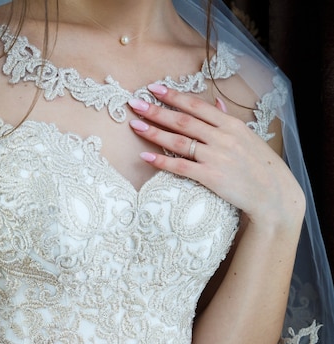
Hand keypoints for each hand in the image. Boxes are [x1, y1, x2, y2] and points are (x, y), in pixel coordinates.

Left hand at [128, 85, 304, 228]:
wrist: (271, 192)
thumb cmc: (259, 165)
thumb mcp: (247, 136)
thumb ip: (228, 119)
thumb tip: (216, 102)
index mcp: (230, 124)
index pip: (197, 106)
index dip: (174, 96)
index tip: (154, 88)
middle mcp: (222, 137)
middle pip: (183, 121)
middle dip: (156, 110)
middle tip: (135, 102)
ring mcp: (215, 157)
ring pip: (179, 141)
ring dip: (154, 132)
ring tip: (135, 125)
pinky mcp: (210, 177)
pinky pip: (181, 167)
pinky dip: (162, 161)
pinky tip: (146, 157)